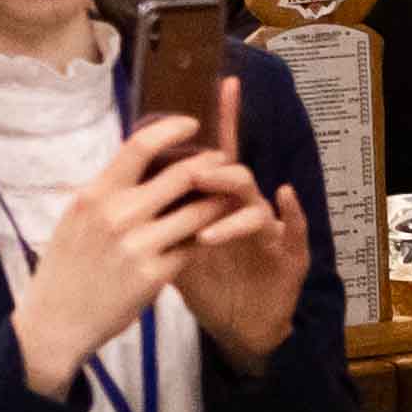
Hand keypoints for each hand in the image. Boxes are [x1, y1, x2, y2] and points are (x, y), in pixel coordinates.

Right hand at [13, 113, 227, 392]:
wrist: (55, 322)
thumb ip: (107, 191)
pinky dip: (206, 238)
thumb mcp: (76, 218)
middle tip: (224, 161)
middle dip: (210, 164)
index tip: (193, 123)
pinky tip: (213, 234)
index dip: (172, 128)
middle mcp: (116, 215)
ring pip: (197, 212)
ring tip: (229, 196)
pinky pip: (193, 248)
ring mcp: (137, 246)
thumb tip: (139, 159)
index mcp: (94, 195)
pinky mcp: (154, 276)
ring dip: (218, 201)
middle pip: (181, 174)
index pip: (139, 146)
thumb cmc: (66, 267)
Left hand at [167, 84, 311, 363]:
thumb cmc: (210, 287)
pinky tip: (285, 197)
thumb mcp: (174, 250)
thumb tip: (116, 188)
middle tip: (194, 173)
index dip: (222, 119)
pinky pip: (296, 230)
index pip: (216, 156)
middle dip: (215, 169)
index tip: (222, 82)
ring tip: (206, 227)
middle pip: (233, 173)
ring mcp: (270, 230)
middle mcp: (245, 208)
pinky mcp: (290, 256)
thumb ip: (157, 217)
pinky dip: (293, 212)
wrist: (241, 330)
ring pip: (257, 202)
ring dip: (231, 207)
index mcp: (218, 203)